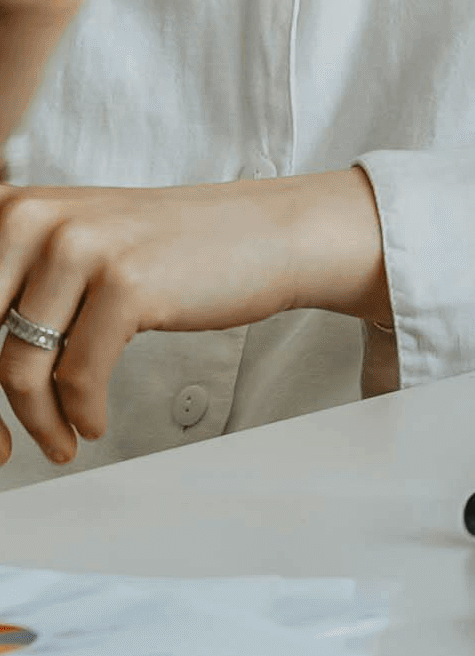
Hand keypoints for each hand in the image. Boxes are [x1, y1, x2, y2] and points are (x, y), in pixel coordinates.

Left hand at [0, 166, 389, 465]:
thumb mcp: (73, 250)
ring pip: (17, 370)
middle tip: (1, 448)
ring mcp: (81, 246)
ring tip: (58, 439)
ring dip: (37, 422)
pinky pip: (76, 380)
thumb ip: (12, 286)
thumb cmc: (170, 251)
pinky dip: (80, 415)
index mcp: (13, 208)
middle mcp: (34, 216)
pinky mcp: (126, 283)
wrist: (268, 233)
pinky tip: (93, 423)